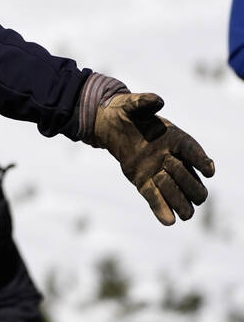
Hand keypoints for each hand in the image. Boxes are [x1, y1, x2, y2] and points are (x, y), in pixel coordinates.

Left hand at [92, 92, 214, 224]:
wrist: (111, 124)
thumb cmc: (127, 112)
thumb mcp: (132, 104)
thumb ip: (145, 102)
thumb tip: (158, 101)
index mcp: (175, 138)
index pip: (192, 150)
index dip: (201, 160)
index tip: (209, 170)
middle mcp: (173, 158)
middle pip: (190, 178)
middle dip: (187, 182)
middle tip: (168, 173)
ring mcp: (160, 172)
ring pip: (178, 193)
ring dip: (179, 201)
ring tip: (181, 210)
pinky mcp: (143, 182)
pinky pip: (155, 199)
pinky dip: (162, 210)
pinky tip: (169, 221)